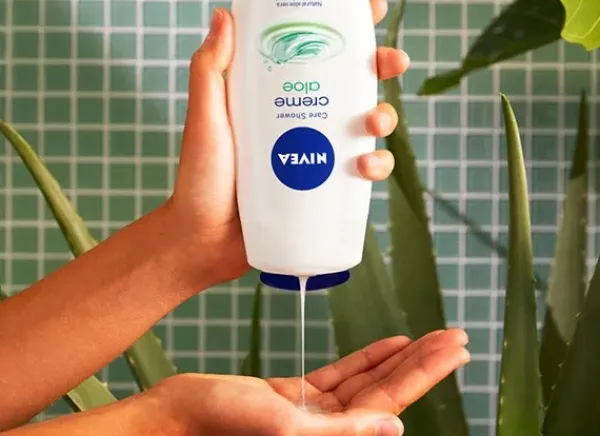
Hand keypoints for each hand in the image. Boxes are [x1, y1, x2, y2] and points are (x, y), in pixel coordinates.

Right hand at [151, 329, 469, 435]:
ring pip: (368, 380)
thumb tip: (395, 431)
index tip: (454, 349)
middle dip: (424, 361)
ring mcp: (314, 412)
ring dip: (399, 357)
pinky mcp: (295, 395)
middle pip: (388, 390)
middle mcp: (329, 430)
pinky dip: (366, 358)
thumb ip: (340, 433)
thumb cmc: (221, 424)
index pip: (392, 403)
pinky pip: (342, 375)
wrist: (179, 415)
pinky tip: (388, 345)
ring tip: (430, 337)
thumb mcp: (283, 427)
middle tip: (455, 336)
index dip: (427, 373)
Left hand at [166, 0, 410, 288]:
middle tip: (393, 62)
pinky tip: (365, 168)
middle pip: (351, 83)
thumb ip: (210, 70)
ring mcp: (316, 151)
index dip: (346, 28)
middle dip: (380, 67)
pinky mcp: (325, 186)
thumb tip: (224, 14)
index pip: (314, 50)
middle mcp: (300, 116)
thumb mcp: (206, 116)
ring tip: (374, 124)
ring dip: (383, 116)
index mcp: (276, 93)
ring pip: (364, 125)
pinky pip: (361, 171)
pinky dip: (374, 166)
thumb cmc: (200, 176)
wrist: (204, 238)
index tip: (372, 8)